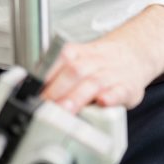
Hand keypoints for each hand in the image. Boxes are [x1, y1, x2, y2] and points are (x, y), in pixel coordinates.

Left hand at [39, 36, 162, 113]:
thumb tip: (30, 85)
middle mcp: (94, 63)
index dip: (46, 74)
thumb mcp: (77, 58)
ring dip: (78, 97)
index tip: (34, 89)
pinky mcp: (127, 89)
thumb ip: (56, 71)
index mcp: (78, 53)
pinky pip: (120, 91)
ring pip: (93, 83)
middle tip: (46, 105)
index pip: (60, 58)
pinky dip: (112, 97)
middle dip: (58, 89)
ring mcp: (111, 75)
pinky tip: (103, 102)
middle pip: (74, 72)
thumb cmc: (99, 63)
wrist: (133, 55)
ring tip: (65, 109)